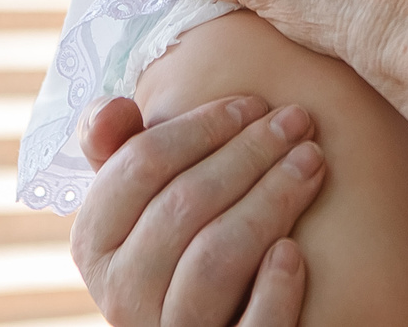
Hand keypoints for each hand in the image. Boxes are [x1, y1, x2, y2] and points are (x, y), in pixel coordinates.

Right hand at [70, 93, 323, 326]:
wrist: (214, 320)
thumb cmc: (182, 240)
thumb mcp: (142, 198)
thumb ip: (123, 149)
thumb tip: (113, 109)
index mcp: (95, 243)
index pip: (139, 166)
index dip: (200, 126)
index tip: (253, 102)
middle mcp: (120, 296)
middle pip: (182, 206)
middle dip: (248, 153)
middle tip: (298, 121)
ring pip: (214, 262)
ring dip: (270, 201)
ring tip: (312, 163)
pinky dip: (274, 289)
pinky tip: (296, 250)